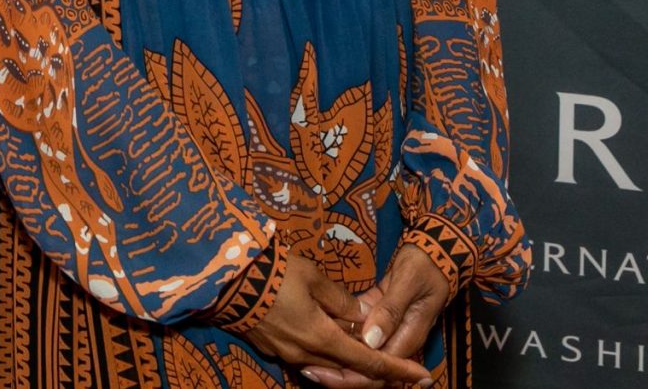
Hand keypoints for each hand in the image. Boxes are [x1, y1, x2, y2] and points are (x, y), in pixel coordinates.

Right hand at [242, 251, 428, 386]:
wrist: (225, 277)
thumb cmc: (274, 272)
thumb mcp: (315, 278)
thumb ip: (341, 301)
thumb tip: (359, 316)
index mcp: (322, 338)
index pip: (369, 362)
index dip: (397, 369)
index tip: (422, 374)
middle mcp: (306, 354)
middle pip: (349, 371)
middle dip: (375, 370)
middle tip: (398, 365)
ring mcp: (286, 354)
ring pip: (326, 366)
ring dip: (348, 362)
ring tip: (363, 348)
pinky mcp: (270, 347)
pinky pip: (305, 357)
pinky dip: (324, 353)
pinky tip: (327, 337)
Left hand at [299, 246, 452, 388]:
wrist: (436, 250)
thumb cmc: (424, 264)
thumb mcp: (408, 282)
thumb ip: (390, 311)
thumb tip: (371, 341)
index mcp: (409, 335)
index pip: (380, 366)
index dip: (354, 375)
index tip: (326, 374)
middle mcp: (398, 338)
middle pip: (369, 366)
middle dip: (341, 372)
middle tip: (309, 371)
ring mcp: (388, 328)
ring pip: (362, 352)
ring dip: (338, 357)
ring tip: (307, 360)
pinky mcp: (378, 315)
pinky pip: (359, 333)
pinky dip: (341, 336)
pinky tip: (318, 333)